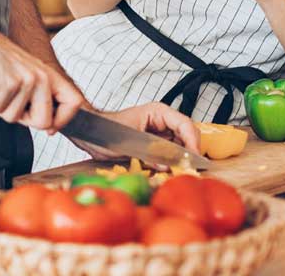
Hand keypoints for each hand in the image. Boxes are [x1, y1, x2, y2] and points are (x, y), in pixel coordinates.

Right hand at [0, 23, 84, 132]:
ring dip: (0, 107)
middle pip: (44, 122)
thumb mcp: (25, 73)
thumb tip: (49, 126)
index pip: (74, 102)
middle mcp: (42, 76)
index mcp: (48, 74)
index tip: (50, 129)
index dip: (63, 121)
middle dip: (24, 120)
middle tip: (10, 102)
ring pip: (16, 118)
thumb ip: (39, 95)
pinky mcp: (9, 84)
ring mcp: (26, 80)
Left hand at [67, 103, 201, 162]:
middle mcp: (162, 121)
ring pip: (179, 146)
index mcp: (158, 113)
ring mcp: (159, 133)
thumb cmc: (106, 130)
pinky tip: (168, 171)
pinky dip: (170, 163)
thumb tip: (169, 165)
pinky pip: (168, 154)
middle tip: (190, 169)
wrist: (90, 134)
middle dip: (189, 152)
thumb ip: (151, 153)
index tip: (194, 159)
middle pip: (186, 136)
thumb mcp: (130, 142)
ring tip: (180, 171)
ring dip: (180, 159)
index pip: (185, 125)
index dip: (192, 142)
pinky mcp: (154, 145)